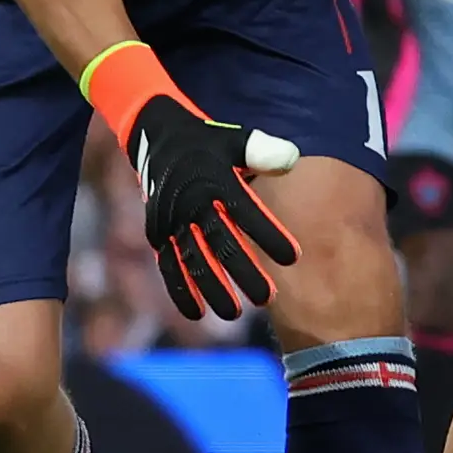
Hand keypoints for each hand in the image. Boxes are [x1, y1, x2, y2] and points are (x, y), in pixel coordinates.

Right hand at [123, 96, 301, 319]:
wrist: (160, 138)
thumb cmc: (212, 143)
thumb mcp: (236, 139)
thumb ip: (262, 151)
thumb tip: (290, 158)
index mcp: (215, 181)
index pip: (245, 211)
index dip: (269, 234)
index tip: (294, 258)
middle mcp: (191, 204)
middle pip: (220, 243)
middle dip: (244, 272)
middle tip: (268, 298)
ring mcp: (171, 222)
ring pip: (193, 261)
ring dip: (212, 289)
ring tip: (235, 313)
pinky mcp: (158, 234)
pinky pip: (168, 265)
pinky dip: (180, 290)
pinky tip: (197, 313)